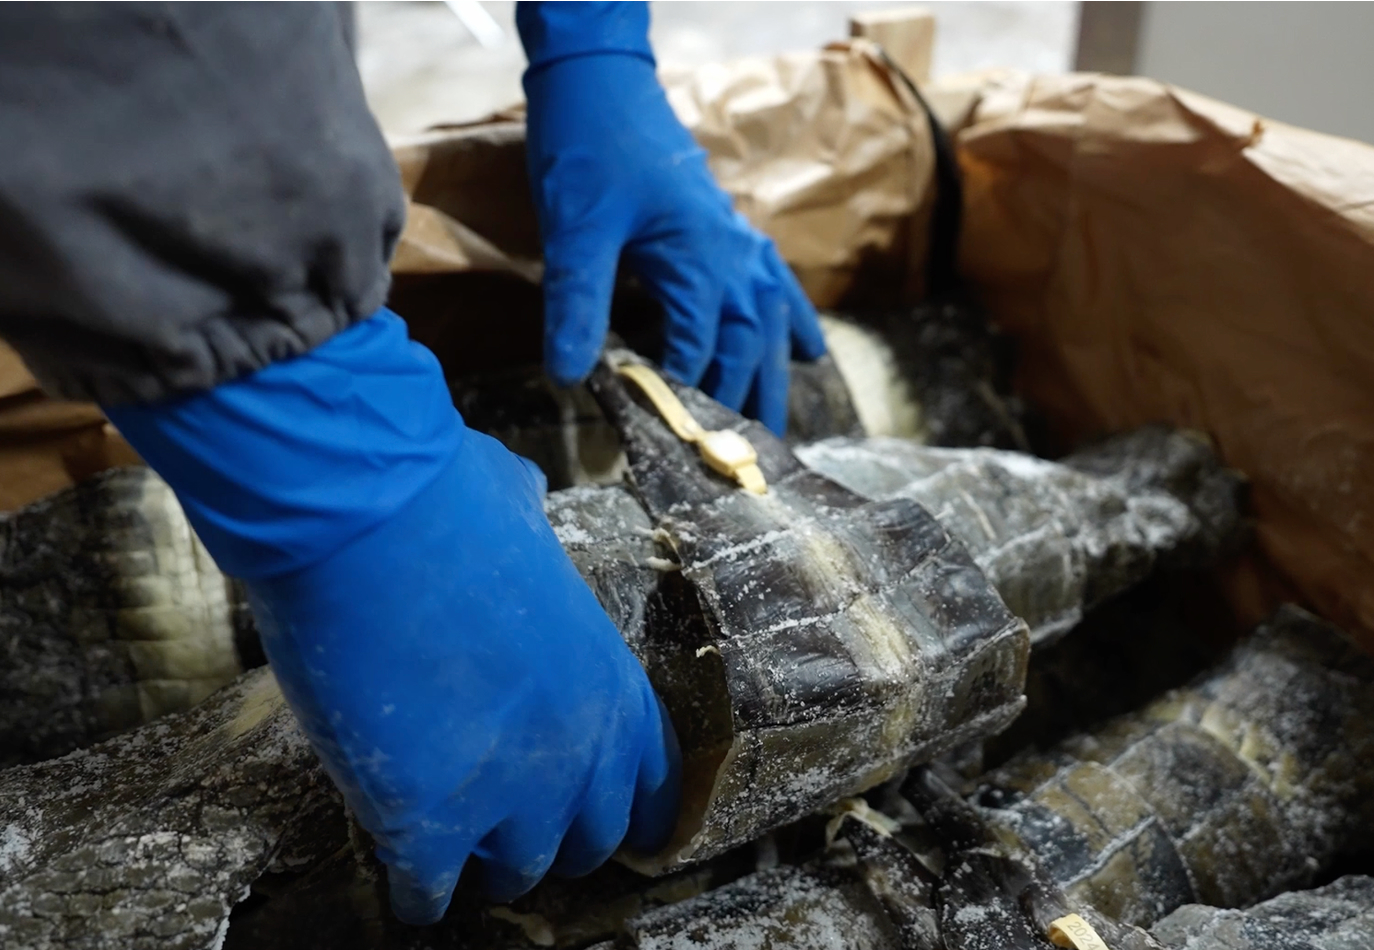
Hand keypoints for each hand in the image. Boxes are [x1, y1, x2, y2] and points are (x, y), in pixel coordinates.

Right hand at [105, 310, 678, 923]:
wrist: (368, 517)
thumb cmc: (444, 498)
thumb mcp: (522, 514)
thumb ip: (532, 533)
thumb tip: (517, 500)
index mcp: (612, 681)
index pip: (655, 783)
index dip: (627, 804)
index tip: (604, 817)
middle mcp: (579, 749)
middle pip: (589, 840)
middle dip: (550, 835)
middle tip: (508, 822)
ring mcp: (508, 795)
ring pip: (515, 873)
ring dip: (484, 863)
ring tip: (453, 845)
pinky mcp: (426, 823)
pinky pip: (428, 894)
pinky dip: (413, 890)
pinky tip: (398, 870)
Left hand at [523, 51, 825, 434]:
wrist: (602, 80)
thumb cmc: (587, 147)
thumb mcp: (574, 230)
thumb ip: (576, 304)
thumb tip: (568, 375)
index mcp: (700, 261)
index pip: (698, 351)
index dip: (683, 400)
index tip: (670, 444)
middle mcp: (734, 257)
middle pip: (749, 348)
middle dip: (746, 405)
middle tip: (742, 463)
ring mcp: (739, 242)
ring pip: (770, 325)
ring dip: (773, 376)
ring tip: (775, 429)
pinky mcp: (732, 231)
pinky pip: (777, 289)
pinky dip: (793, 324)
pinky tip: (805, 354)